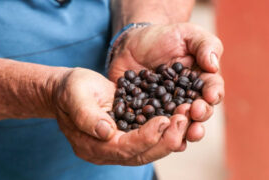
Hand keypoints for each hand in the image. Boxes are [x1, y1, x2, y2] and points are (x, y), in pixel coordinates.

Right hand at [55, 68, 189, 164]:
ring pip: (149, 150)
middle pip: (140, 155)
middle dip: (165, 140)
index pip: (122, 148)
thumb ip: (87, 115)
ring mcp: (118, 144)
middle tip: (183, 120)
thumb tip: (106, 132)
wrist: (69, 89)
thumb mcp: (75, 96)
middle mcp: (106, 150)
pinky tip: (179, 120)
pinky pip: (149, 138)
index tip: (164, 121)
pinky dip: (166, 132)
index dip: (145, 138)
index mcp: (91, 144)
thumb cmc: (70, 89)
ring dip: (170, 137)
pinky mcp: (127, 134)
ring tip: (186, 119)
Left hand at [108, 23, 223, 142]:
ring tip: (181, 132)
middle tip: (194, 114)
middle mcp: (185, 99)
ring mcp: (165, 108)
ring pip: (177, 124)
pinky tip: (155, 137)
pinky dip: (154, 133)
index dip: (213, 94)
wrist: (133, 43)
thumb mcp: (187, 33)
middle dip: (198, 116)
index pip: (212, 90)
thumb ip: (205, 45)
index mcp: (200, 82)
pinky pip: (151, 126)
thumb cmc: (163, 37)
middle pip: (197, 113)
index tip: (209, 96)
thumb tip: (214, 66)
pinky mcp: (145, 113)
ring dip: (180, 130)